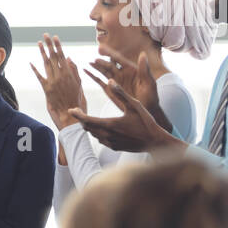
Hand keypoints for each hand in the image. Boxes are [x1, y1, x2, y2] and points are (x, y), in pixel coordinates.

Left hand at [30, 34, 85, 128]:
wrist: (70, 114)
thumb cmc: (77, 100)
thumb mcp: (79, 84)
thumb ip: (74, 71)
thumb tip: (68, 58)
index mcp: (69, 73)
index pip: (62, 56)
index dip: (57, 46)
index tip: (54, 37)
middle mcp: (60, 76)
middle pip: (53, 57)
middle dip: (49, 45)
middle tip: (45, 35)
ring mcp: (52, 82)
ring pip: (46, 64)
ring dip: (42, 53)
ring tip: (39, 43)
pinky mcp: (46, 89)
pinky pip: (39, 77)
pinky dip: (35, 70)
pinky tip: (31, 63)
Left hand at [68, 71, 182, 154]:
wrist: (155, 142)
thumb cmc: (146, 122)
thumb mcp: (134, 104)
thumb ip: (120, 93)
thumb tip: (110, 80)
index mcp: (110, 124)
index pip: (86, 120)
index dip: (77, 115)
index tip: (71, 110)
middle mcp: (107, 135)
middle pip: (87, 127)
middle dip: (81, 119)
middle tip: (78, 111)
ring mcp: (110, 143)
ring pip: (93, 134)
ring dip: (89, 126)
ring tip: (88, 118)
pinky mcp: (114, 147)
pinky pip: (101, 140)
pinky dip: (97, 133)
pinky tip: (101, 128)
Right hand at [91, 45, 169, 130]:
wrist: (145, 111)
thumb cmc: (150, 97)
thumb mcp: (149, 83)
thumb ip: (144, 69)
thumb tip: (142, 54)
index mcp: (131, 69)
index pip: (119, 59)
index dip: (110, 53)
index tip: (101, 48)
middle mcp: (122, 73)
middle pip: (109, 64)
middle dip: (102, 61)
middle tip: (95, 60)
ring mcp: (115, 81)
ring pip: (103, 71)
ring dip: (96, 67)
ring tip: (89, 63)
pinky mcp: (109, 89)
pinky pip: (99, 80)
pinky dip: (92, 75)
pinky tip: (85, 70)